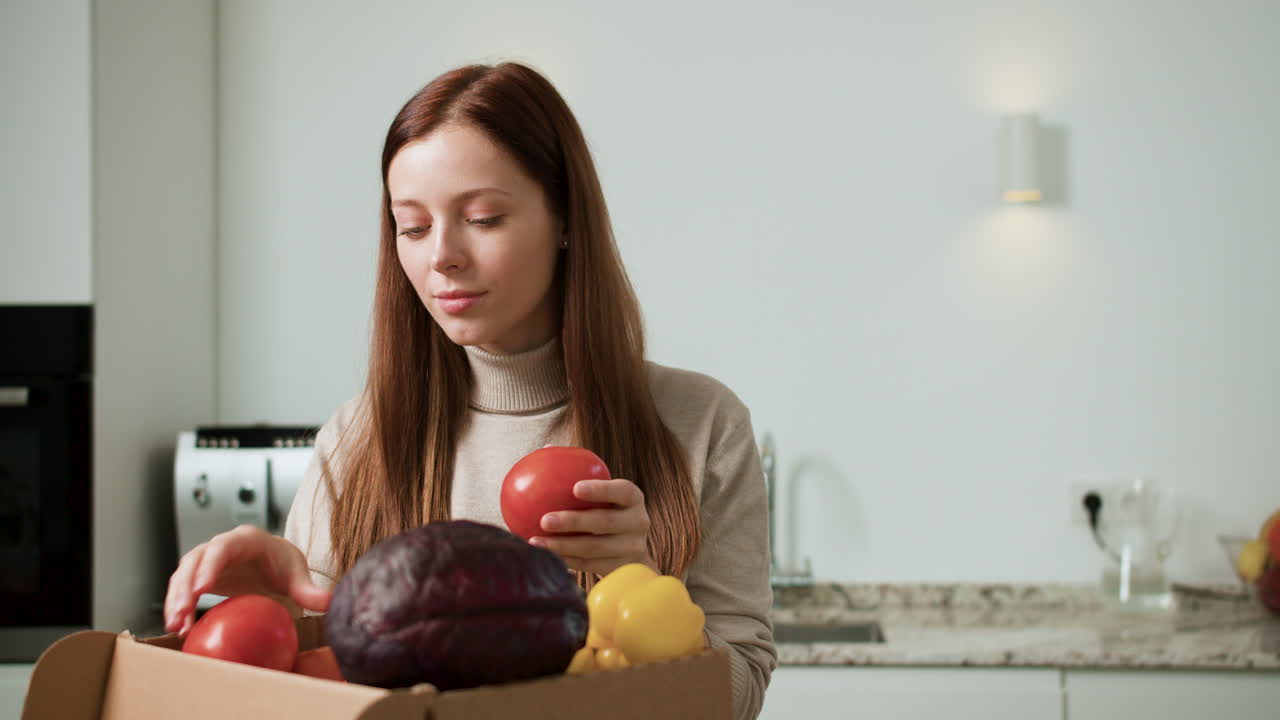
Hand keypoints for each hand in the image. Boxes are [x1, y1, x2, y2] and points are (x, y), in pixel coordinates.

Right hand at [164, 524, 330, 636]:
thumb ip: (310, 590)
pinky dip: (178, 606)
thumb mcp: (298, 577)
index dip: (210, 565)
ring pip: (183, 575)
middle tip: (182, 613)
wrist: (275, 567)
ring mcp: (206, 560)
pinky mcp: (199, 577)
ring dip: (176, 599)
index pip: (223, 548)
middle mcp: (221, 546)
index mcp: (246, 540)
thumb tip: (330, 603)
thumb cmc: (285, 566)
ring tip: (176, 625)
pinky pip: (183, 589)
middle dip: (185, 586)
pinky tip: (179, 628)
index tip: (202, 588)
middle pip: (195, 560)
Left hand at [530, 479, 655, 575]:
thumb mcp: (604, 494)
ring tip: (535, 541)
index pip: (622, 490)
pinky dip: (565, 560)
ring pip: (594, 548)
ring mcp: (632, 549)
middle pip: (605, 522)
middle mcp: (639, 522)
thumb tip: (547, 448)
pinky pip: (588, 565)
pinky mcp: (621, 569)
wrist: (632, 553)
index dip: (601, 489)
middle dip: (574, 522)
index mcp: (634, 498)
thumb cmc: (608, 511)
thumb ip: (579, 472)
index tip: (575, 488)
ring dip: (562, 546)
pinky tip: (544, 556)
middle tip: (545, 519)